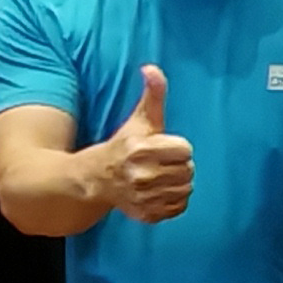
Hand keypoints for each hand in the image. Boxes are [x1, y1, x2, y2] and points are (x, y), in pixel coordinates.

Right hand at [96, 64, 193, 222]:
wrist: (94, 179)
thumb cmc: (122, 146)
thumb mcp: (138, 119)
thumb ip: (152, 94)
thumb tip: (152, 67)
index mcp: (141, 150)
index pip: (185, 150)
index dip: (176, 147)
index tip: (162, 147)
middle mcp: (141, 176)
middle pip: (188, 171)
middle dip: (178, 165)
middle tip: (161, 163)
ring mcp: (143, 198)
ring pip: (185, 190)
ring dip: (177, 183)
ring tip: (160, 177)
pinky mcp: (145, 215)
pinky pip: (178, 208)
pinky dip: (173, 201)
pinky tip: (159, 192)